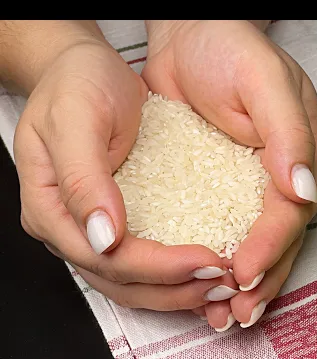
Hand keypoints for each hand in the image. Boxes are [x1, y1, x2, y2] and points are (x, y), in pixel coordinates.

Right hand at [9, 21, 234, 311]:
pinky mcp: (117, 222)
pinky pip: (146, 261)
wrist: (81, 68)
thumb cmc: (75, 83)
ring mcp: (92, 229)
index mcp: (50, 209)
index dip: (159, 267)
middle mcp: (69, 228)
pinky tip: (207, 270)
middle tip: (225, 282)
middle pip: (122, 281)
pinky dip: (176, 273)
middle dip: (176, 288)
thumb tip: (102, 236)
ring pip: (134, 282)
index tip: (207, 259)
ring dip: (179, 290)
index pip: (106, 258)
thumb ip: (83, 179)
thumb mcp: (77, 119)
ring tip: (223, 284)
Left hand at [142, 20, 316, 329]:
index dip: (271, 245)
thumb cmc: (230, 48)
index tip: (244, 271)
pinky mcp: (224, 188)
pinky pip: (227, 230)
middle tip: (238, 312)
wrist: (190, 33)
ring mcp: (255, 186)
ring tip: (225, 316)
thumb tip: (305, 190)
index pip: (292, 211)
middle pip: (280, 239)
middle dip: (262, 279)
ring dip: (245, 283)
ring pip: (256, 243)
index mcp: (304, 155)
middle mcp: (284, 177)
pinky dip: (219, 260)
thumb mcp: (264, 82)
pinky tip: (207, 286)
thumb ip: (289, 134)